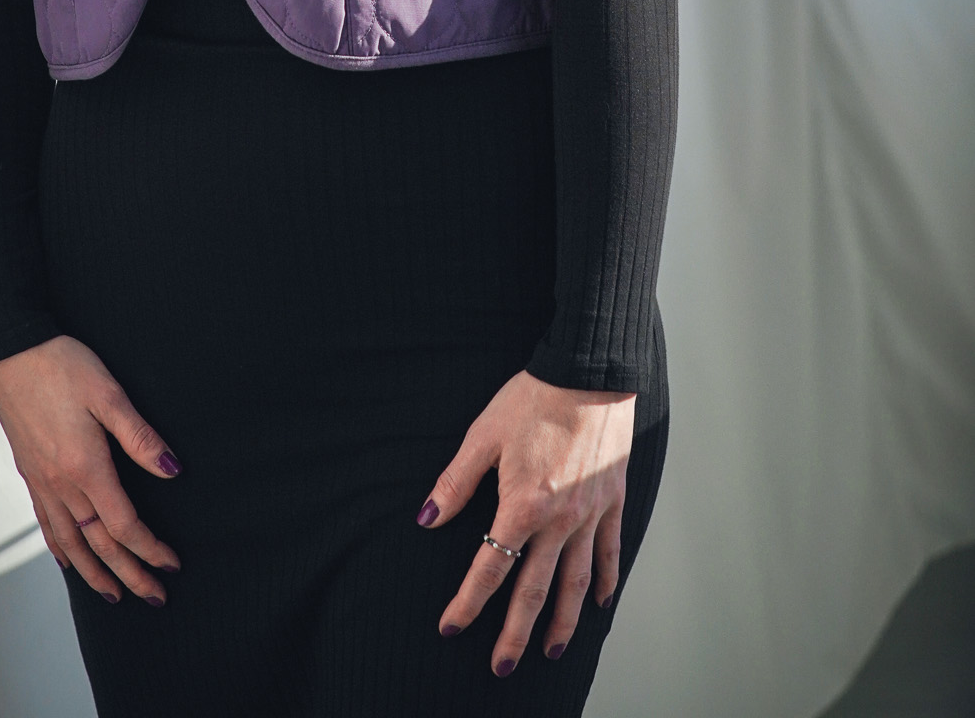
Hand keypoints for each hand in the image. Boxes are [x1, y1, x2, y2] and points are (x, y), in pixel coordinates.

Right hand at [0, 334, 182, 604]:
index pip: (124, 525)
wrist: (10, 350)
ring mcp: (41, 482)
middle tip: (154, 596)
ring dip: (95, 573)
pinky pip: (47, 524)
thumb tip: (172, 471)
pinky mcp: (29, 473)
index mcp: (85, 467)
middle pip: (99, 545)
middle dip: (129, 573)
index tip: (171, 565)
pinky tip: (69, 560)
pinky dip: (61, 549)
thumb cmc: (60, 365)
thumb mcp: (109, 393)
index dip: (150, 549)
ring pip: (70, 543)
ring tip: (115, 594)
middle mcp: (61, 484)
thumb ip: (140, 437)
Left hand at [416, 370, 634, 676]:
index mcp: (522, 505)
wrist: (589, 371)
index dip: (467, 602)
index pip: (489, 568)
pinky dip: (605, 581)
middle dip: (514, 633)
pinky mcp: (612, 500)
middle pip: (534, 590)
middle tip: (501, 667)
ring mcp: (590, 513)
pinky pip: (609, 552)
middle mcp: (559, 519)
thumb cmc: (533, 397)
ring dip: (561, 622)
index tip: (451, 627)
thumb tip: (427, 519)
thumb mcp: (484, 435)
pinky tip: (599, 604)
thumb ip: (456, 483)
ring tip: (550, 651)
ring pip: (575, 583)